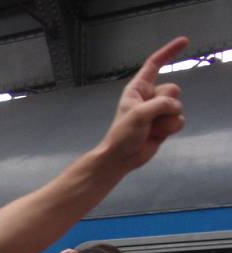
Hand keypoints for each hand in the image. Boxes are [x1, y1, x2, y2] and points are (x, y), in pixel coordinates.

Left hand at [99, 36, 188, 171]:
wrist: (121, 157)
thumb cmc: (123, 134)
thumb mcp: (138, 114)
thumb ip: (160, 104)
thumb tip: (175, 107)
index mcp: (138, 88)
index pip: (154, 64)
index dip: (169, 52)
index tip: (184, 41)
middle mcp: (150, 97)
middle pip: (173, 89)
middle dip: (165, 104)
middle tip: (149, 117)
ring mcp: (158, 111)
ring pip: (178, 107)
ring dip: (166, 120)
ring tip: (151, 128)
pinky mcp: (165, 124)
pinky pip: (179, 120)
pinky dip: (170, 128)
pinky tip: (157, 135)